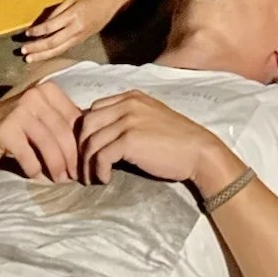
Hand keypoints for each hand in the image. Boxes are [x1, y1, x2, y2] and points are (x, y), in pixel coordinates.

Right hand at [0, 81, 82, 179]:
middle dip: (71, 158)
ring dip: (57, 166)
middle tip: (74, 176)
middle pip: (63, 132)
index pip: (75, 118)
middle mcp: (35, 95)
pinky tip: (35, 175)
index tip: (84, 162)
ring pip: (48, 144)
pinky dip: (35, 169)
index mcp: (49, 90)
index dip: (81, 143)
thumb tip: (92, 144)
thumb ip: (63, 123)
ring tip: (60, 179)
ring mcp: (19, 110)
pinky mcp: (5, 129)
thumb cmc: (18, 128)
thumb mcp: (43, 117)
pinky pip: (28, 155)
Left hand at [19, 0, 123, 61]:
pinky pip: (63, 49)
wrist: (108, 5)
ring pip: (57, 50)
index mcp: (72, 16)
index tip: (27, 33)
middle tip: (23, 51)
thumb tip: (43, 26)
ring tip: (29, 59)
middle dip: (36, 48)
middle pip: (52, 42)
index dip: (37, 31)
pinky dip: (51, 53)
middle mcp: (75, 29)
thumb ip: (56, 12)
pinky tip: (43, 55)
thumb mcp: (71, 0)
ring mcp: (78, 37)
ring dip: (42, 55)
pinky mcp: (80, 42)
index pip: (50, 27)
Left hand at [74, 89, 232, 192]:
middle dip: (80, 149)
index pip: (93, 110)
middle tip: (83, 169)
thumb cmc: (175, 141)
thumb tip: (99, 137)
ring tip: (93, 178)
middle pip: (86, 124)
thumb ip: (125, 120)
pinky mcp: (130, 139)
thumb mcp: (148, 120)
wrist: (197, 151)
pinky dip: (99, 170)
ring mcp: (128, 120)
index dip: (85, 133)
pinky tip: (106, 179)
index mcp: (130, 97)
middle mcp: (127, 104)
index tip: (87, 154)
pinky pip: (101, 155)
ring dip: (87, 164)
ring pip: (90, 141)